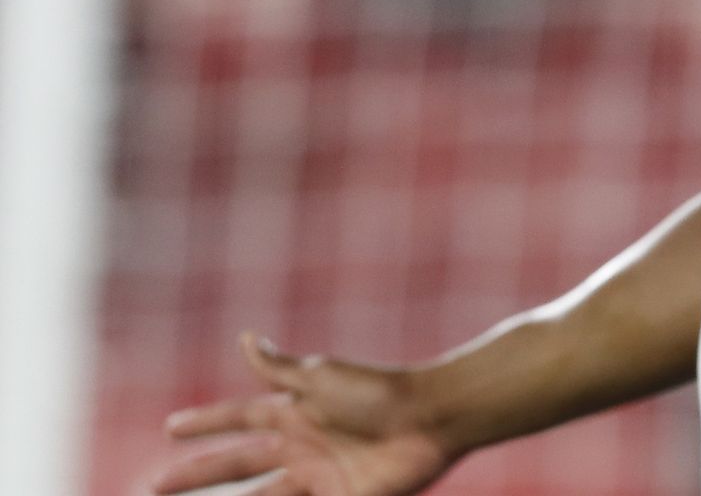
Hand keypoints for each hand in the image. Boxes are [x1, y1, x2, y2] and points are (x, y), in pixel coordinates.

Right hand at [151, 332, 455, 495]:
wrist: (429, 419)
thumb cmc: (377, 392)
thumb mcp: (321, 377)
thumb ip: (278, 366)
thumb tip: (241, 337)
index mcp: (295, 411)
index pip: (238, 417)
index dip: (205, 423)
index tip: (169, 428)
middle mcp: (301, 446)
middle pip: (236, 466)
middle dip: (195, 476)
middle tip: (153, 487)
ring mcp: (318, 477)